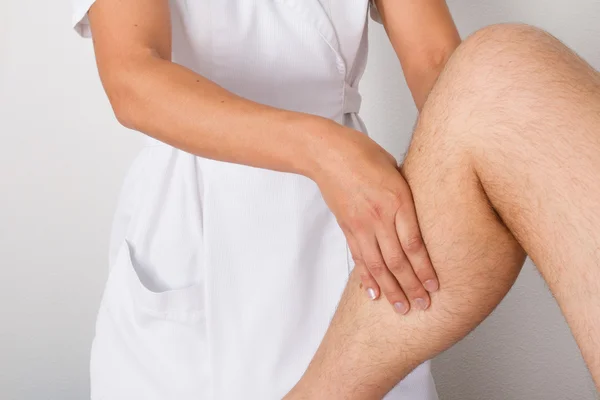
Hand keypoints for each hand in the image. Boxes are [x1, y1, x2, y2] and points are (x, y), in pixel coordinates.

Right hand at [310, 123, 438, 312]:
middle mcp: (379, 216)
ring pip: (377, 265)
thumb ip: (407, 197)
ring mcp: (360, 224)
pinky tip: (373, 293)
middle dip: (412, 286)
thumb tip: (421, 216)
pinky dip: (366, 278)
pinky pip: (359, 257)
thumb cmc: (362, 153)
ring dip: (391, 289)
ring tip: (401, 308)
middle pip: (398, 260)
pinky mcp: (347, 227)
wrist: (326, 152)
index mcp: (397, 199)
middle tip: (423, 306)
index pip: (414, 244)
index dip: (425, 269)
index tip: (435, 286)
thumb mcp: (396, 169)